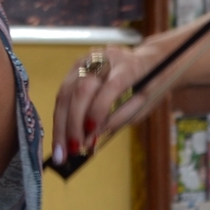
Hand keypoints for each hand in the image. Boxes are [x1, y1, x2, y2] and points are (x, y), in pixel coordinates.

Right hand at [51, 44, 157, 162]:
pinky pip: (63, 93)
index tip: (89, 136)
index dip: (98, 111)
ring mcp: (87, 60)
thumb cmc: (149, 85)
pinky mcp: (76, 66)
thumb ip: (119, 118)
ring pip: (65, 92)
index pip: (110, 87)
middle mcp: (104, 59)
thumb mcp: (143, 104)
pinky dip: (61, 116)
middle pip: (80, 90)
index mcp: (129, 68)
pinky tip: (60, 134)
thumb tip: (90, 139)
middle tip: (71, 150)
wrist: (148, 60)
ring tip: (60, 149)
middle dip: (73, 124)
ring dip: (61, 124)